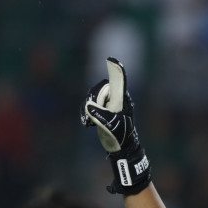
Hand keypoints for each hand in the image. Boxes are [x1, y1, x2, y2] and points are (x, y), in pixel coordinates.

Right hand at [82, 58, 150, 194]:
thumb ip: (101, 114)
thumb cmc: (120, 136)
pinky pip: (90, 104)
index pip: (118, 83)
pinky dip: (86, 112)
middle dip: (94, 99)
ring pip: (93, 96)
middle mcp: (116, 99)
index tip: (111, 60)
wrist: (121, 148)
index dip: (115, 71)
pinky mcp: (102, 110)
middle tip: (94, 114)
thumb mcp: (111, 126)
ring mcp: (109, 104)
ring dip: (89, 107)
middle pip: (100, 88)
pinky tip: (87, 123)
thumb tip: (89, 106)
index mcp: (122, 100)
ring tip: (90, 122)